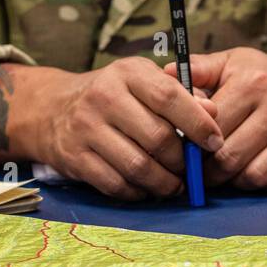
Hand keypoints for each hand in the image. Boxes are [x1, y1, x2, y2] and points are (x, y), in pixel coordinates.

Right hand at [44, 58, 221, 200]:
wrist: (52, 109)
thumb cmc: (113, 96)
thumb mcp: (143, 82)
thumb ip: (181, 95)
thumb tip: (214, 114)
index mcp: (127, 73)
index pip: (170, 97)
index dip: (198, 123)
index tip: (215, 142)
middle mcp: (104, 97)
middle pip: (158, 138)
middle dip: (182, 160)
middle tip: (192, 169)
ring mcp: (86, 129)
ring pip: (138, 167)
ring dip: (164, 183)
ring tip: (174, 185)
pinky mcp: (74, 158)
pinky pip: (116, 185)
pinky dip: (138, 193)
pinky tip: (146, 189)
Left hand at [165, 48, 266, 192]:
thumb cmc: (265, 76)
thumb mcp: (233, 63)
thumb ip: (199, 69)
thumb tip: (165, 73)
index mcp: (253, 83)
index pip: (211, 130)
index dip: (195, 148)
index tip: (189, 155)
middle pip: (230, 159)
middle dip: (212, 173)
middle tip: (205, 173)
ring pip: (255, 177)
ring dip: (237, 181)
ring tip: (231, 171)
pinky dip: (266, 185)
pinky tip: (259, 170)